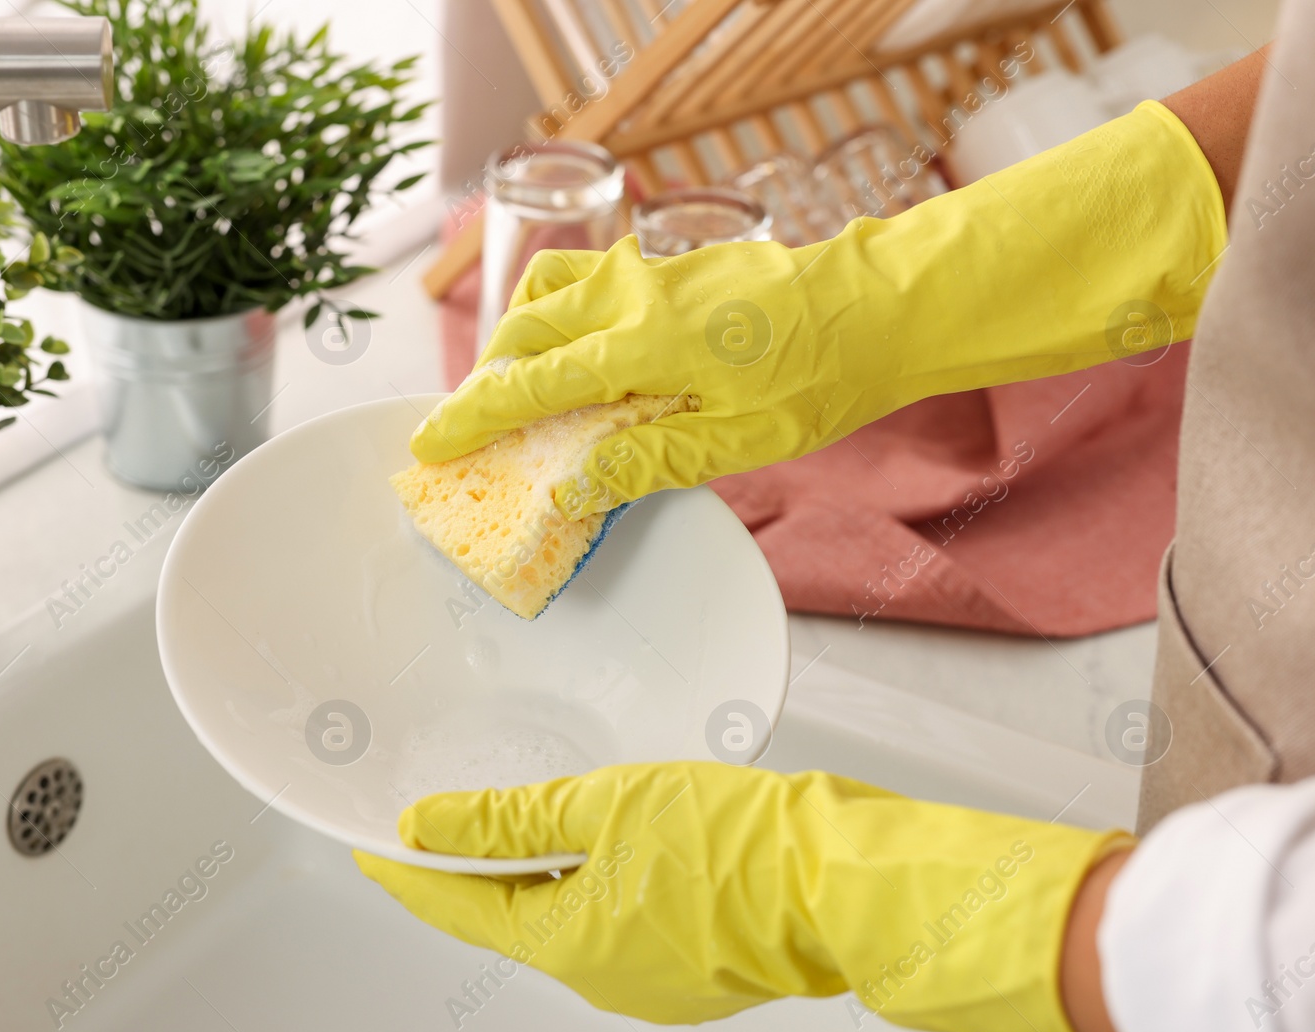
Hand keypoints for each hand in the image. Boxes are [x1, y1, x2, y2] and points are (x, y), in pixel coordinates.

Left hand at [356, 761, 1130, 1031]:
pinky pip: (619, 925)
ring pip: (567, 920)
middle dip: (469, 873)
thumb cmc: (743, 844)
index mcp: (569, 942)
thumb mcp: (606, 805)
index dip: (408, 872)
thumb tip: (432, 825)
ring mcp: (651, 981)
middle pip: (510, 917)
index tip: (371, 847)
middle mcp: (602, 977)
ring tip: (511, 827)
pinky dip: (592, 887)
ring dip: (534, 876)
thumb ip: (511, 818)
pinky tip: (600, 849)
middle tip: (434, 828)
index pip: (457, 907)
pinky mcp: (695, 967)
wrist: (846, 884)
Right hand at [412, 102, 1225, 518]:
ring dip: (521, 333)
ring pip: (551, 286)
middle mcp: (635, 294)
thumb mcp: (734, 441)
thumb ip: (644, 460)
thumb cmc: (819, 377)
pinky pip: (589, 276)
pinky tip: (583, 347)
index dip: (474, 418)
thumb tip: (570, 487)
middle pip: (526, 325)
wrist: (883, 306)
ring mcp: (654, 268)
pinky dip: (560, 310)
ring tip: (521, 383)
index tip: (430, 444)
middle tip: (474, 423)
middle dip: (488, 374)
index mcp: (643, 345)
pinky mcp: (674, 261)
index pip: (532, 384)